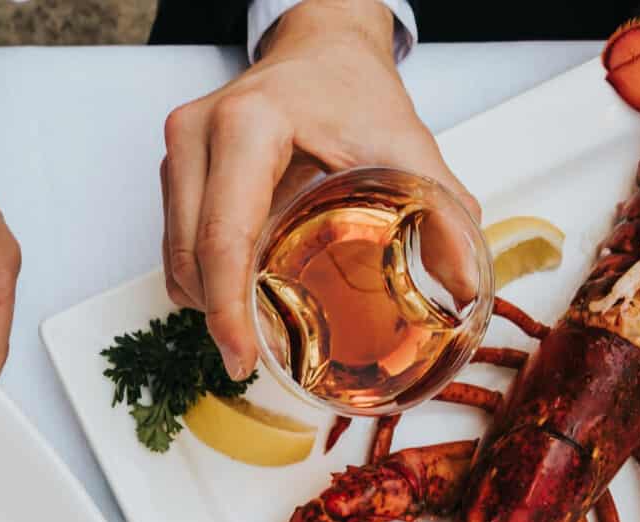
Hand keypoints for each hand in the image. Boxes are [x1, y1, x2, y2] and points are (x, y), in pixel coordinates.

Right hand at [160, 0, 478, 379]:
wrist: (321, 46)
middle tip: (250, 356)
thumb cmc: (353, 90)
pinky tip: (241, 285)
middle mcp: (198, 134)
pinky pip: (175, 242)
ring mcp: (179, 149)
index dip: (228, 309)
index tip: (242, 357)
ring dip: (207, 298)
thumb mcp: (407, 144)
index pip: (224, 235)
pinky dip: (203, 276)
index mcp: (248, 125)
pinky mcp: (176, 165)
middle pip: (190, 255)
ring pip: (174, 255)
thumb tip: (464, 288)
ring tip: (251, 320)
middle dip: (217, 316)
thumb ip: (442, 212)